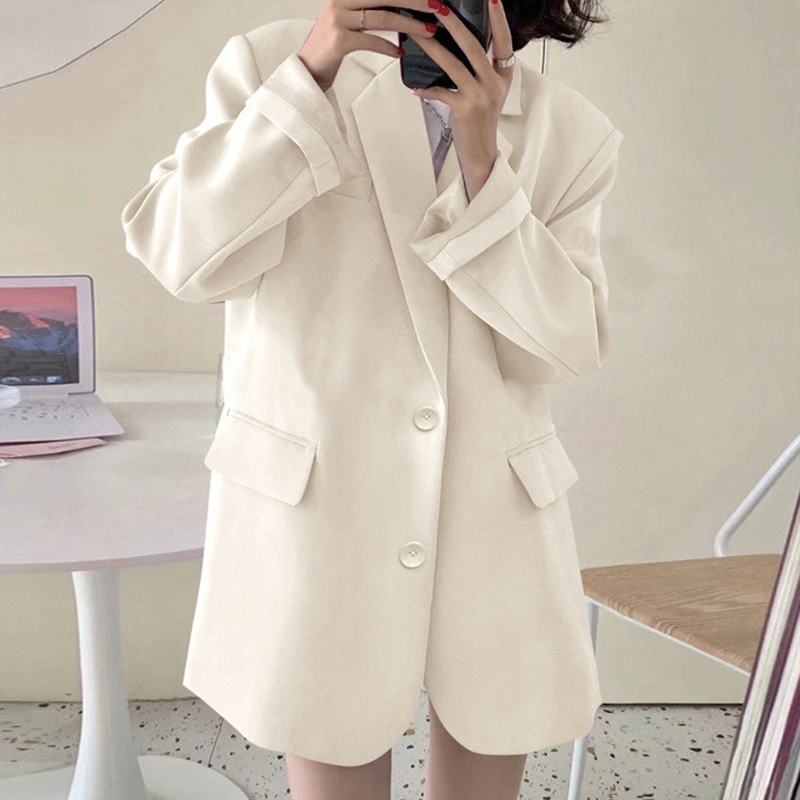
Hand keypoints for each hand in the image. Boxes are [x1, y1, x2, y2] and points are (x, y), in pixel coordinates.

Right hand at [299, 0, 438, 91]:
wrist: (307, 71)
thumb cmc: (331, 48)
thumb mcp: (350, 23)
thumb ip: (371, 12)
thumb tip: (400, 11)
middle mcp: (341, 1)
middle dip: (416, 2)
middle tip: (437, 8)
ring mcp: (338, 19)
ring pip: (383, 17)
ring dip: (410, 25)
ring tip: (427, 31)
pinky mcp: (339, 39)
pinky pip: (371, 40)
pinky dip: (388, 47)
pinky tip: (400, 52)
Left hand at [407, 0, 514, 199]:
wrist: (481, 154)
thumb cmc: (480, 121)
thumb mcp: (487, 92)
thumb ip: (480, 69)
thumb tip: (457, 44)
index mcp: (503, 75)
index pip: (503, 40)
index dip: (499, 18)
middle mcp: (494, 84)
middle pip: (474, 47)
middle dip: (456, 24)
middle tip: (441, 6)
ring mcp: (480, 97)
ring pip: (454, 65)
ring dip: (434, 48)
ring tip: (420, 34)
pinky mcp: (464, 110)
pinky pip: (441, 93)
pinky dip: (427, 89)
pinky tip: (415, 86)